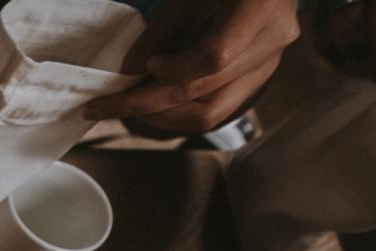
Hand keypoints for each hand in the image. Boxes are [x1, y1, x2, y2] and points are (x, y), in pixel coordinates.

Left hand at [84, 0, 299, 132]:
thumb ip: (159, 31)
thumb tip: (127, 72)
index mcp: (259, 9)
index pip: (214, 57)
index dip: (174, 70)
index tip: (149, 64)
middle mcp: (271, 43)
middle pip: (204, 96)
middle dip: (146, 106)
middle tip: (104, 107)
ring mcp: (269, 65)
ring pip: (211, 114)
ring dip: (162, 116)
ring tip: (128, 105)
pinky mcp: (260, 78)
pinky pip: (216, 107)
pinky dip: (180, 108)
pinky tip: (154, 98)